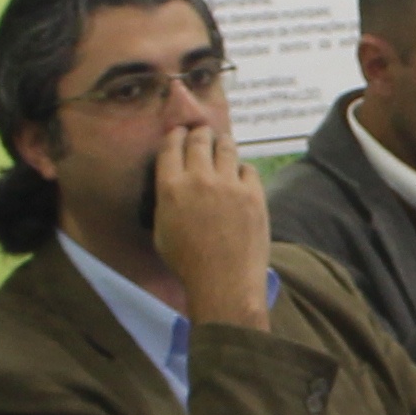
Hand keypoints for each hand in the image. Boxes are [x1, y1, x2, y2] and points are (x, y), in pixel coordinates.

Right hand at [150, 121, 271, 327]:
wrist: (224, 282)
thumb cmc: (188, 264)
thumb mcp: (162, 231)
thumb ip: (167, 201)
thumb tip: (174, 182)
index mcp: (171, 188)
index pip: (171, 146)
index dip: (175, 135)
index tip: (179, 132)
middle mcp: (199, 179)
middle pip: (199, 140)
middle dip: (200, 133)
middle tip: (202, 132)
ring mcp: (229, 185)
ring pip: (227, 148)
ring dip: (223, 144)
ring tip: (223, 144)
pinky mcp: (253, 194)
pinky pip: (248, 169)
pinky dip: (242, 171)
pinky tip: (240, 177)